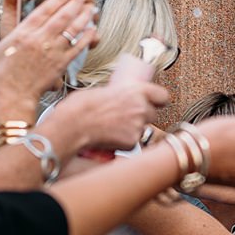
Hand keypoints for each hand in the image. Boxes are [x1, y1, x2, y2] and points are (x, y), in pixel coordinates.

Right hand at [0, 0, 97, 121]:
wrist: (11, 98)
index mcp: (22, 33)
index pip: (45, 10)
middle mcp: (38, 40)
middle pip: (62, 16)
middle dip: (75, 2)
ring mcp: (51, 52)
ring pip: (72, 29)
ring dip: (84, 16)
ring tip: (91, 7)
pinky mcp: (60, 65)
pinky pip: (77, 47)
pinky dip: (87, 37)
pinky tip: (93, 29)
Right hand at [42, 78, 167, 153]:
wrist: (72, 126)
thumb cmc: (81, 107)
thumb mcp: (102, 91)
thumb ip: (117, 95)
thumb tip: (117, 99)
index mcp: (136, 91)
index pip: (162, 95)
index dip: (158, 99)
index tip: (154, 101)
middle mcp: (141, 109)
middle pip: (153, 114)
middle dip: (142, 116)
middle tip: (127, 116)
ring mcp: (138, 127)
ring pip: (143, 129)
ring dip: (133, 129)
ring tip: (114, 127)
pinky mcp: (132, 143)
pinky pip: (133, 142)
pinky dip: (124, 141)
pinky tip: (111, 137)